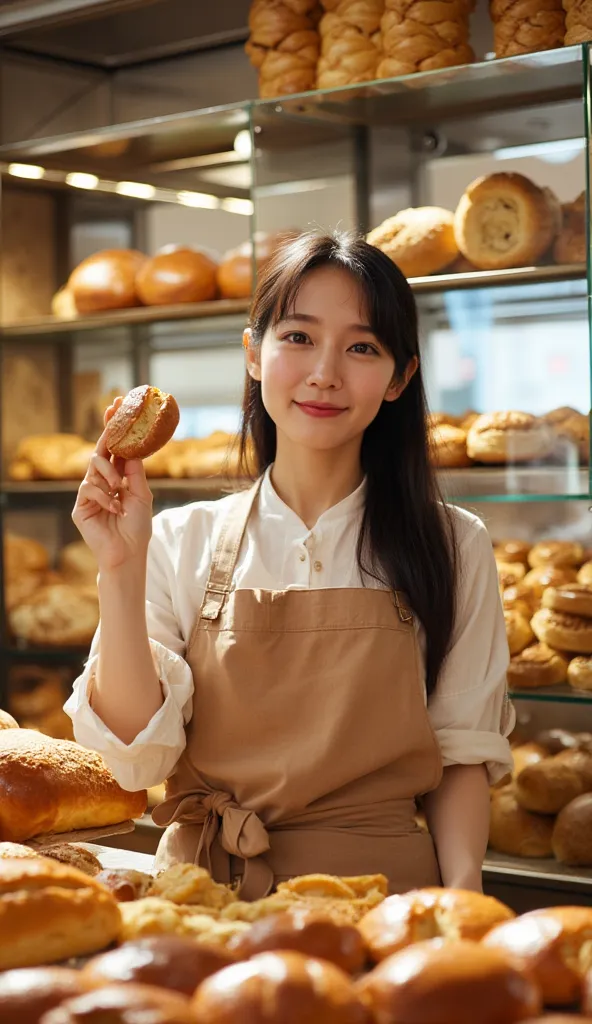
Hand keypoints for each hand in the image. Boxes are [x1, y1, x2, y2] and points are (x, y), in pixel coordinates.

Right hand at [72, 397, 152, 570]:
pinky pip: (89, 488)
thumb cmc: (137, 527)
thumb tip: (132, 447)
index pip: (116, 448)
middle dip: (108, 429)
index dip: (116, 427)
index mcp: (118, 477)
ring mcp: (90, 492)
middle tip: (113, 410)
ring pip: (94, 466)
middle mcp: (102, 481)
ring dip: (110, 475)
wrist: (128, 553)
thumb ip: (135, 471)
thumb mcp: (142, 494)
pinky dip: (105, 497)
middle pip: (101, 449)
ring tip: (120, 489)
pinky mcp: (80, 506)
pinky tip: (114, 509)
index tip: (119, 405)